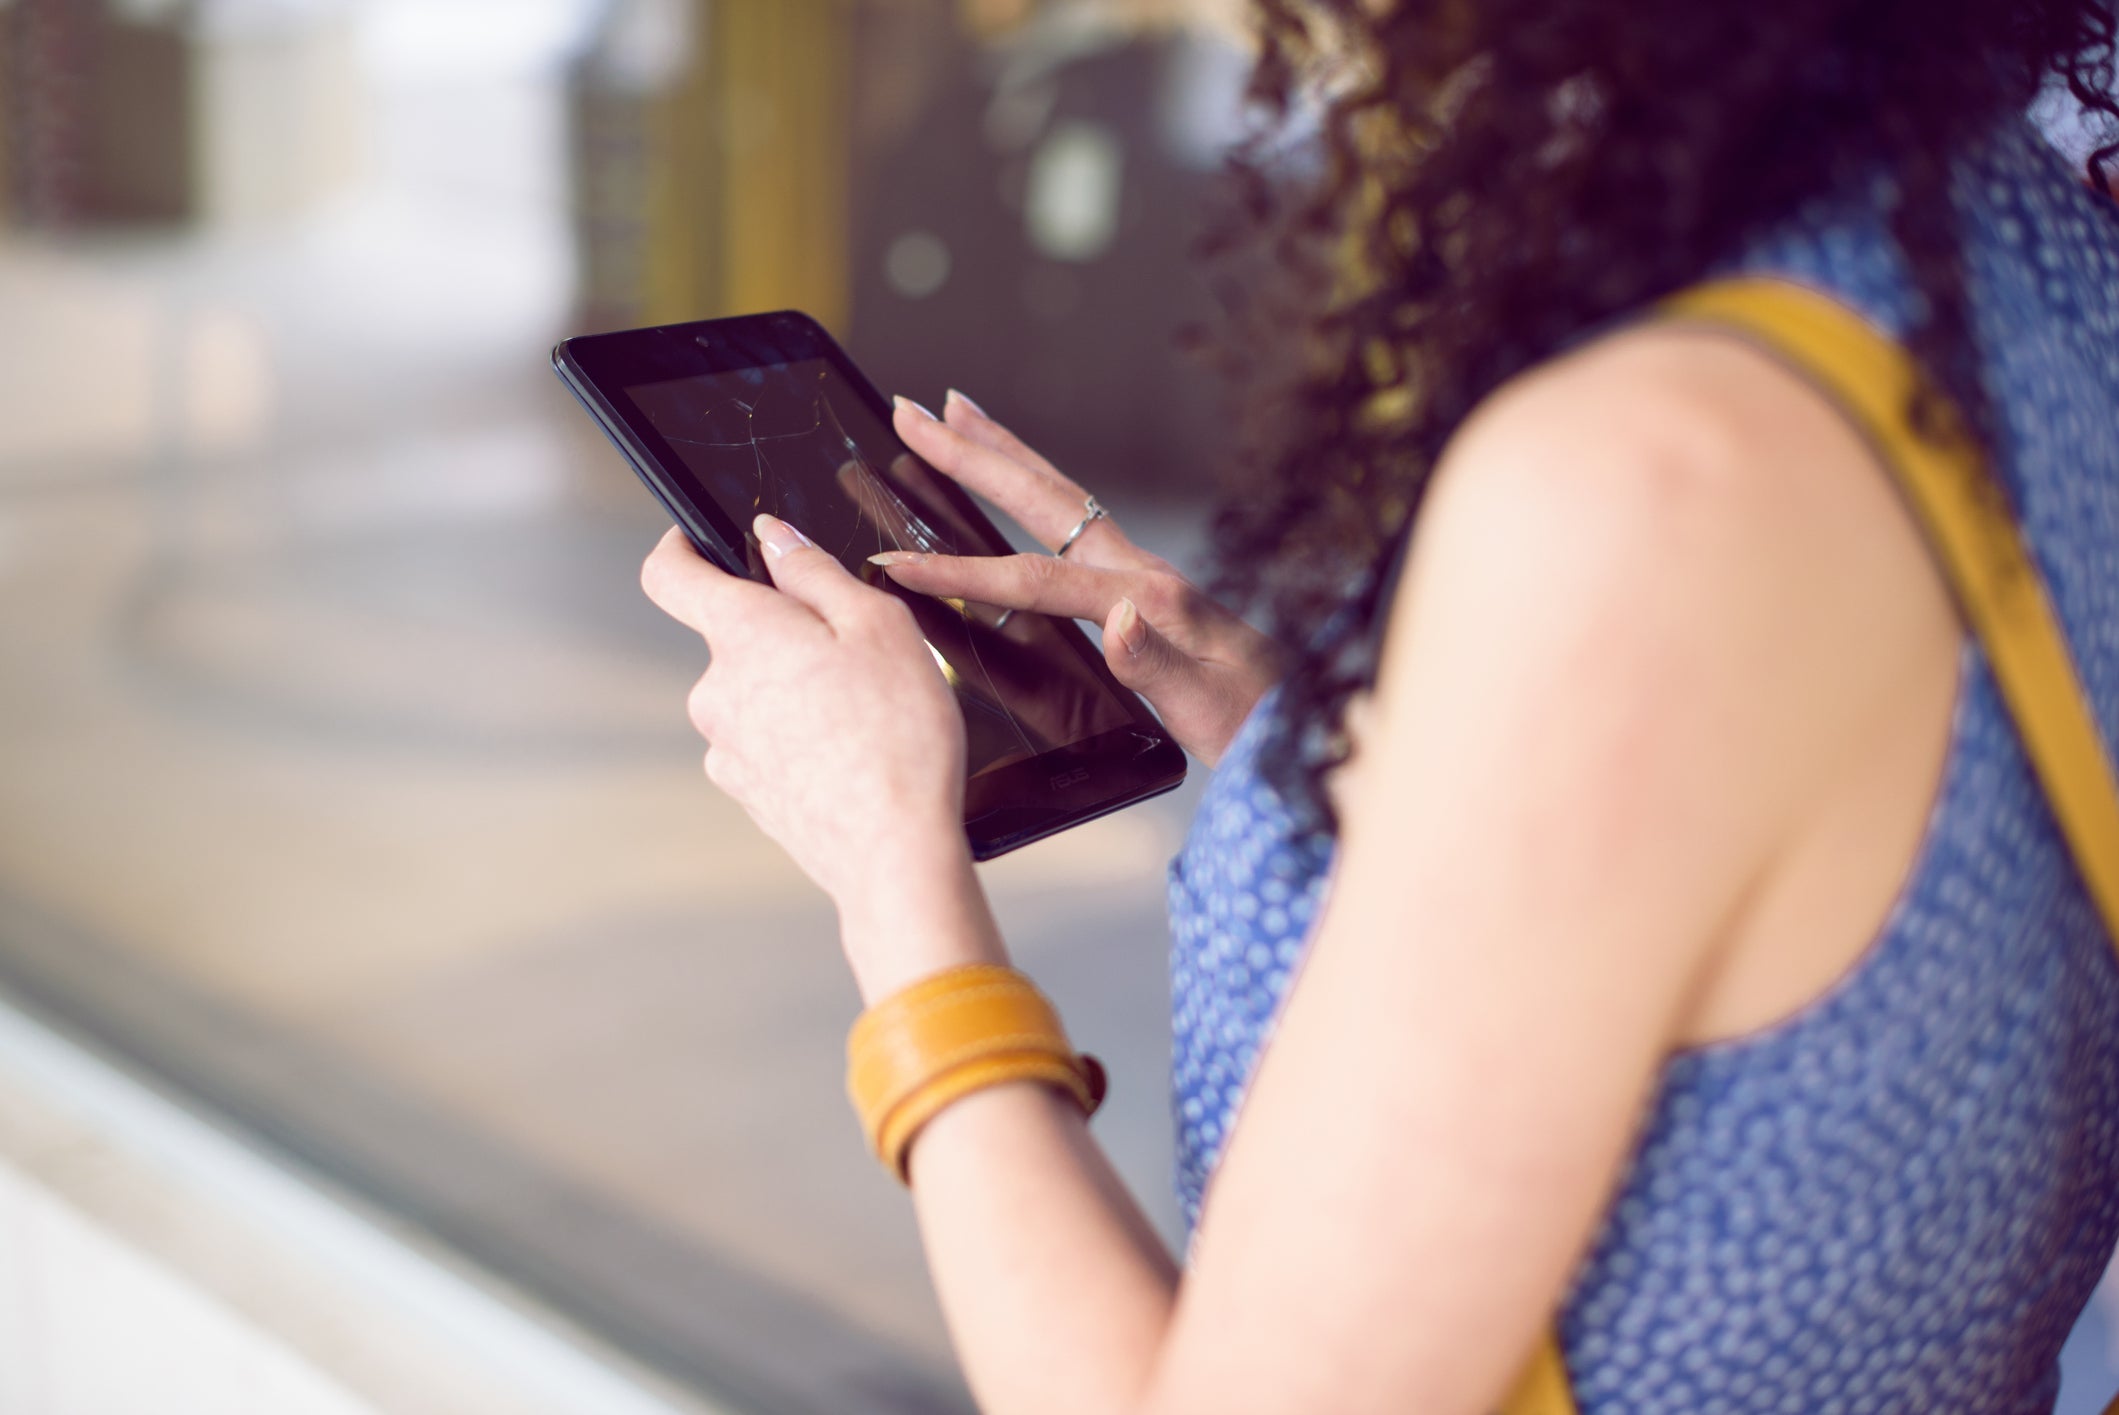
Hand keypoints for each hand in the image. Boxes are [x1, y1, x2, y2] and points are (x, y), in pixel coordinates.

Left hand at [640, 515, 974, 937]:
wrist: (894, 853)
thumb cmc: (896, 738)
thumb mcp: (878, 625)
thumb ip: (815, 572)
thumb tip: (775, 539)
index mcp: (742, 634)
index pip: (668, 574)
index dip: (680, 546)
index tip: (701, 539)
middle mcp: (715, 691)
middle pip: (733, 639)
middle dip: (783, 634)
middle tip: (852, 650)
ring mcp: (725, 748)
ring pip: (753, 695)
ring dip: (794, 690)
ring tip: (863, 713)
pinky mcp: (746, 792)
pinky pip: (764, 744)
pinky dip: (798, 739)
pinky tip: (850, 754)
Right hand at [880, 391, 1281, 766]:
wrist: (1307, 727)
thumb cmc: (1257, 726)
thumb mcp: (1209, 710)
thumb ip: (1158, 662)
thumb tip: (1116, 619)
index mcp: (1149, 598)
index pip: (1034, 580)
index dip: (960, 573)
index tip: (898, 563)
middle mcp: (1144, 571)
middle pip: (1041, 498)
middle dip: (972, 453)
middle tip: (913, 412)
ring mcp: (1145, 572)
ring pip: (1059, 495)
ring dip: (1002, 451)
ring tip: (954, 412)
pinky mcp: (1148, 586)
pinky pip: (1075, 520)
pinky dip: (1033, 488)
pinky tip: (1014, 485)